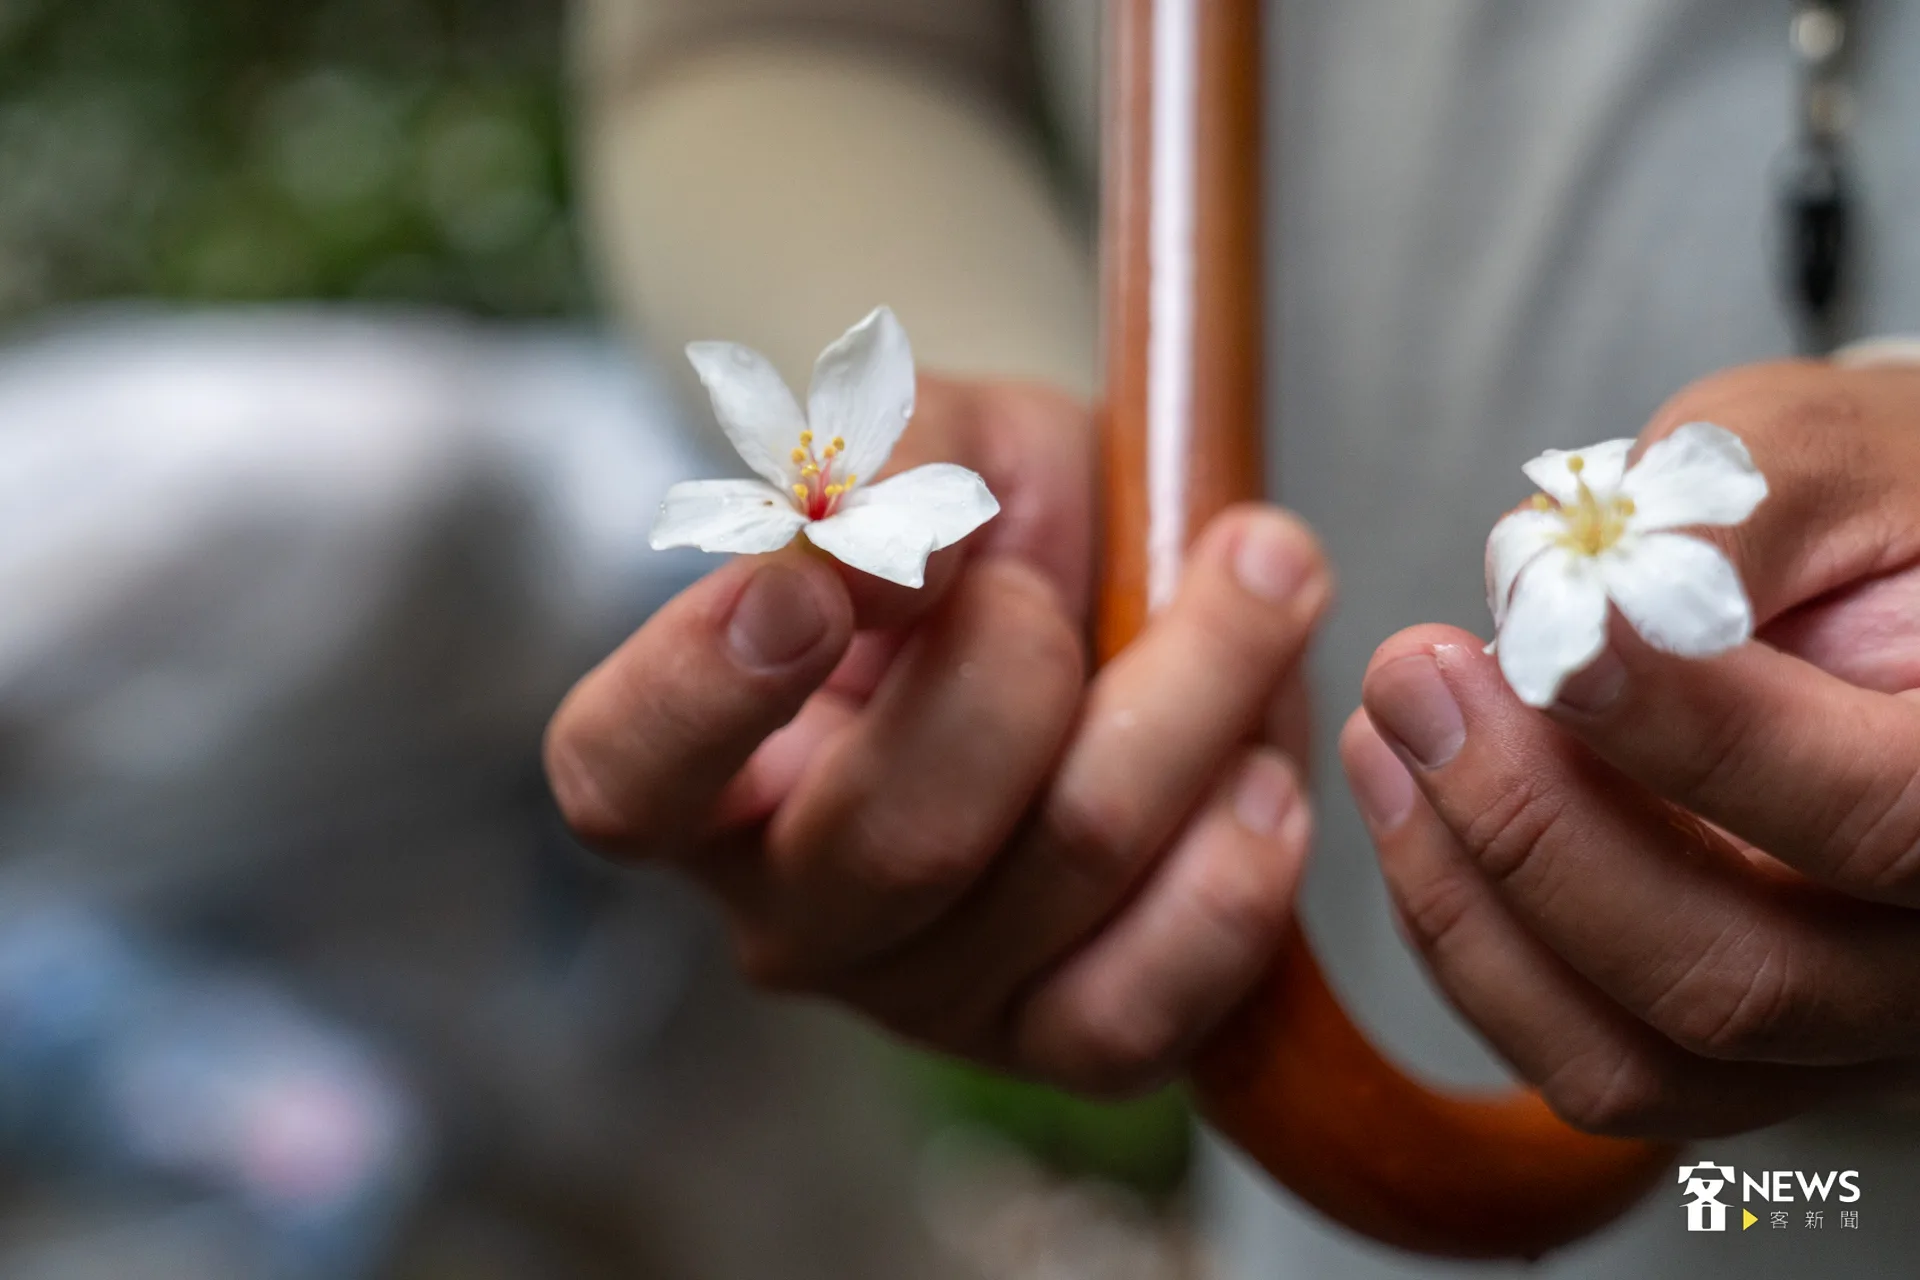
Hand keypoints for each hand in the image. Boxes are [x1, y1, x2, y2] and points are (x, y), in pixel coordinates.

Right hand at [546, 376, 1331, 1094]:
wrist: (1119, 597)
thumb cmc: (992, 520)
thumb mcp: (940, 436)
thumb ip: (898, 462)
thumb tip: (887, 550)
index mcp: (703, 761)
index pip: (625, 773)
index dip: (704, 687)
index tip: (809, 583)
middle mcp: (789, 906)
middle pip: (901, 838)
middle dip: (1030, 664)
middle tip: (1076, 576)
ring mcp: (922, 996)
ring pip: (1061, 875)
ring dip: (1188, 705)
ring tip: (1250, 594)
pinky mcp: (1056, 1045)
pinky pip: (1146, 1006)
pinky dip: (1233, 874)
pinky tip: (1262, 775)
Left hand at [1343, 358, 1919, 1138]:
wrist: (1897, 594)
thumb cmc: (1867, 512)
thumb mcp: (1816, 458)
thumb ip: (1713, 521)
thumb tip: (1551, 608)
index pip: (1877, 813)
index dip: (1693, 740)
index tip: (1543, 646)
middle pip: (1736, 977)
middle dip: (1531, 827)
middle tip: (1415, 678)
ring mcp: (1858, 1035)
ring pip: (1641, 1058)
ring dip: (1470, 901)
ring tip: (1389, 737)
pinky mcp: (1755, 1060)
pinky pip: (1593, 1065)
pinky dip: (1475, 950)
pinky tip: (1414, 818)